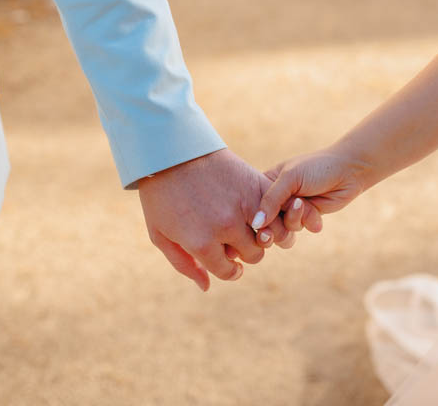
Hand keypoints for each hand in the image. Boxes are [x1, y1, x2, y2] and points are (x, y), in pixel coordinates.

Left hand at [138, 148, 294, 290]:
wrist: (171, 150)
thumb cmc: (161, 194)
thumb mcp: (160, 234)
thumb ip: (184, 264)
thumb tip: (207, 286)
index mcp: (201, 242)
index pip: (228, 271)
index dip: (230, 270)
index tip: (230, 265)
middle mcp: (226, 226)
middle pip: (254, 254)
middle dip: (245, 252)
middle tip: (235, 241)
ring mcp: (243, 204)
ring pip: (271, 234)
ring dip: (262, 233)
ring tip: (250, 226)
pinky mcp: (255, 184)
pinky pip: (277, 208)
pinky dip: (274, 213)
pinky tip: (260, 211)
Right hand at [255, 142, 373, 232]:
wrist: (348, 171)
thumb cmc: (316, 167)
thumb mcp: (290, 178)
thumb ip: (271, 200)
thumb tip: (256, 224)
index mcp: (266, 182)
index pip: (251, 204)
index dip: (253, 215)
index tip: (257, 223)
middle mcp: (276, 198)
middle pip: (265, 221)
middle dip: (274, 223)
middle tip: (285, 218)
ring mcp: (291, 209)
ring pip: (282, 228)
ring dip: (295, 220)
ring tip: (305, 205)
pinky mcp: (306, 218)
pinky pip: (299, 229)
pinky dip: (308, 222)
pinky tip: (317, 215)